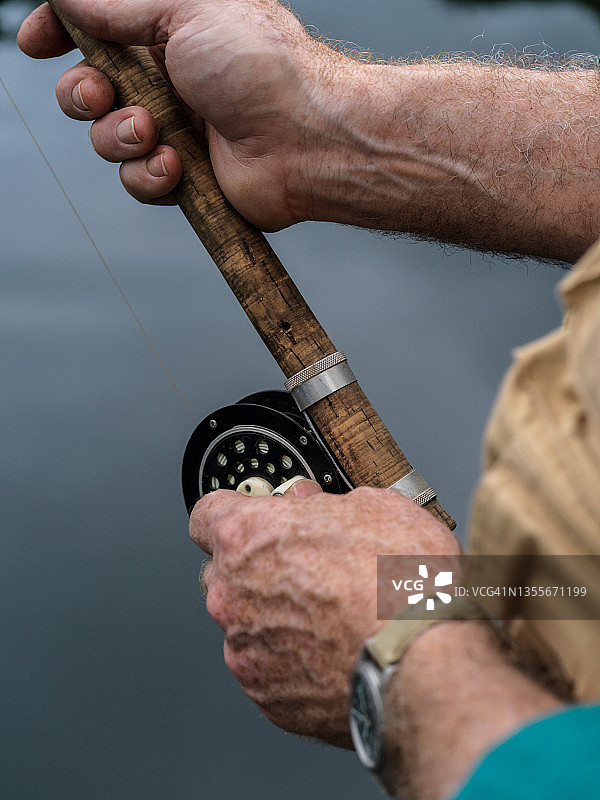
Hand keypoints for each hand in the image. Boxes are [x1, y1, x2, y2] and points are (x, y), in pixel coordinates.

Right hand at [17, 0, 346, 229]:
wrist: (306, 139)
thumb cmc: (262, 66)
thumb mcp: (186, 8)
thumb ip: (120, 4)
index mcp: (170, 33)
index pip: (97, 31)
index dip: (60, 35)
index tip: (35, 42)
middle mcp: (170, 82)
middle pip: (90, 90)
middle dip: (83, 94)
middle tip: (99, 95)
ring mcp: (178, 131)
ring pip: (108, 140)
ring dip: (119, 137)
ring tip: (152, 133)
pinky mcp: (187, 178)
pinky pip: (139, 181)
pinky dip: (150, 174)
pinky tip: (177, 166)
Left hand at [189, 482, 460, 746]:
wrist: (422, 665)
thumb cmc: (400, 585)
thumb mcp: (374, 506)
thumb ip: (323, 502)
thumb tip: (312, 505)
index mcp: (248, 536)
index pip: (208, 513)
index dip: (234, 512)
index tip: (254, 517)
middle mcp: (232, 593)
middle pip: (223, 571)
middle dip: (256, 567)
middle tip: (307, 567)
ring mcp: (244, 649)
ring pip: (246, 623)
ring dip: (275, 616)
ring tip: (331, 617)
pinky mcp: (266, 695)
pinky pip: (268, 668)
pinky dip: (292, 660)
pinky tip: (332, 651)